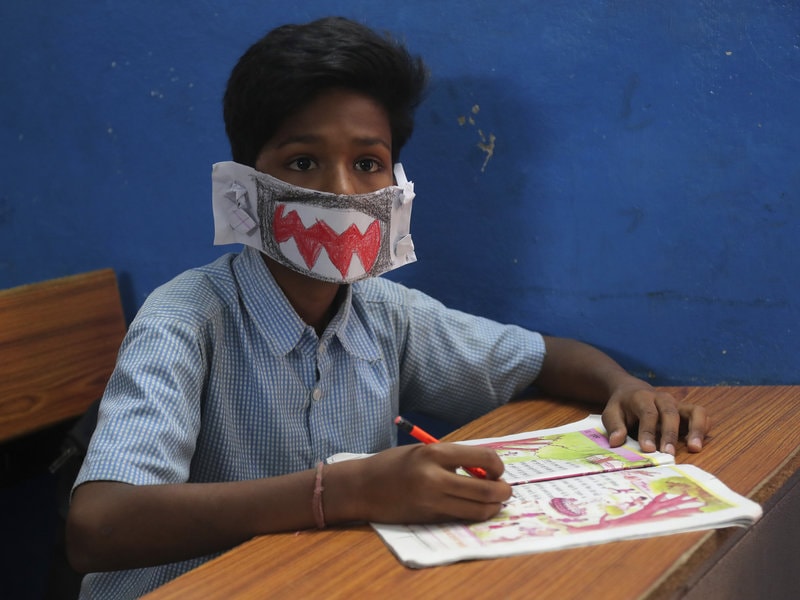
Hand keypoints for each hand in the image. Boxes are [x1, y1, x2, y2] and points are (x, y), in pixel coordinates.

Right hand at [329, 443, 511, 524]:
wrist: (361, 487)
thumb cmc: (392, 464)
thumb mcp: (422, 451)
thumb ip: (451, 458)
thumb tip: (485, 468)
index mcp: (434, 452)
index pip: (483, 457)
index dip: (498, 465)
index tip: (497, 469)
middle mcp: (435, 477)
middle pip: (485, 489)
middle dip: (503, 491)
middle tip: (506, 490)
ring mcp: (432, 500)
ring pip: (478, 509)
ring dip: (493, 506)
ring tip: (494, 501)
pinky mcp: (428, 517)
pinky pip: (461, 517)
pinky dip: (474, 513)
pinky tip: (473, 507)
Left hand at [601, 382, 709, 453]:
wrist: (632, 390)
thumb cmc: (622, 406)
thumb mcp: (611, 412)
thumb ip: (614, 426)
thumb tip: (616, 442)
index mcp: (642, 398)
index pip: (648, 414)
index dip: (648, 431)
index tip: (647, 449)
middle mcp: (663, 399)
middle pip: (671, 413)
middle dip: (670, 434)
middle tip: (668, 454)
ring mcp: (677, 404)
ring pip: (694, 411)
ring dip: (696, 429)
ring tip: (694, 448)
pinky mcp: (687, 410)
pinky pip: (702, 415)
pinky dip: (703, 427)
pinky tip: (697, 443)